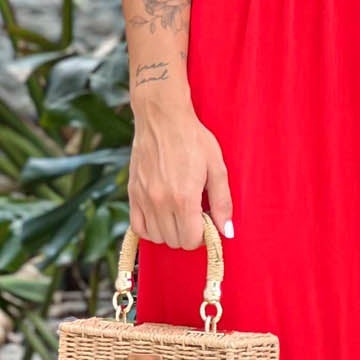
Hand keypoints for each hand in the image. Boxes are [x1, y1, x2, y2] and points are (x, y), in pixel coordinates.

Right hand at [127, 94, 234, 247]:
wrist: (162, 117)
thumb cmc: (193, 139)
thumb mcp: (217, 167)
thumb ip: (223, 202)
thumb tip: (226, 232)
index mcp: (184, 197)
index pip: (191, 240)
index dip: (203, 236)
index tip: (207, 223)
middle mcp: (160, 201)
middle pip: (175, 241)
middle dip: (188, 234)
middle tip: (195, 215)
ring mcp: (143, 198)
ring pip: (156, 237)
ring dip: (170, 232)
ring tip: (179, 214)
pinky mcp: (132, 192)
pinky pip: (137, 227)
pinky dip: (150, 229)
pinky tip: (162, 216)